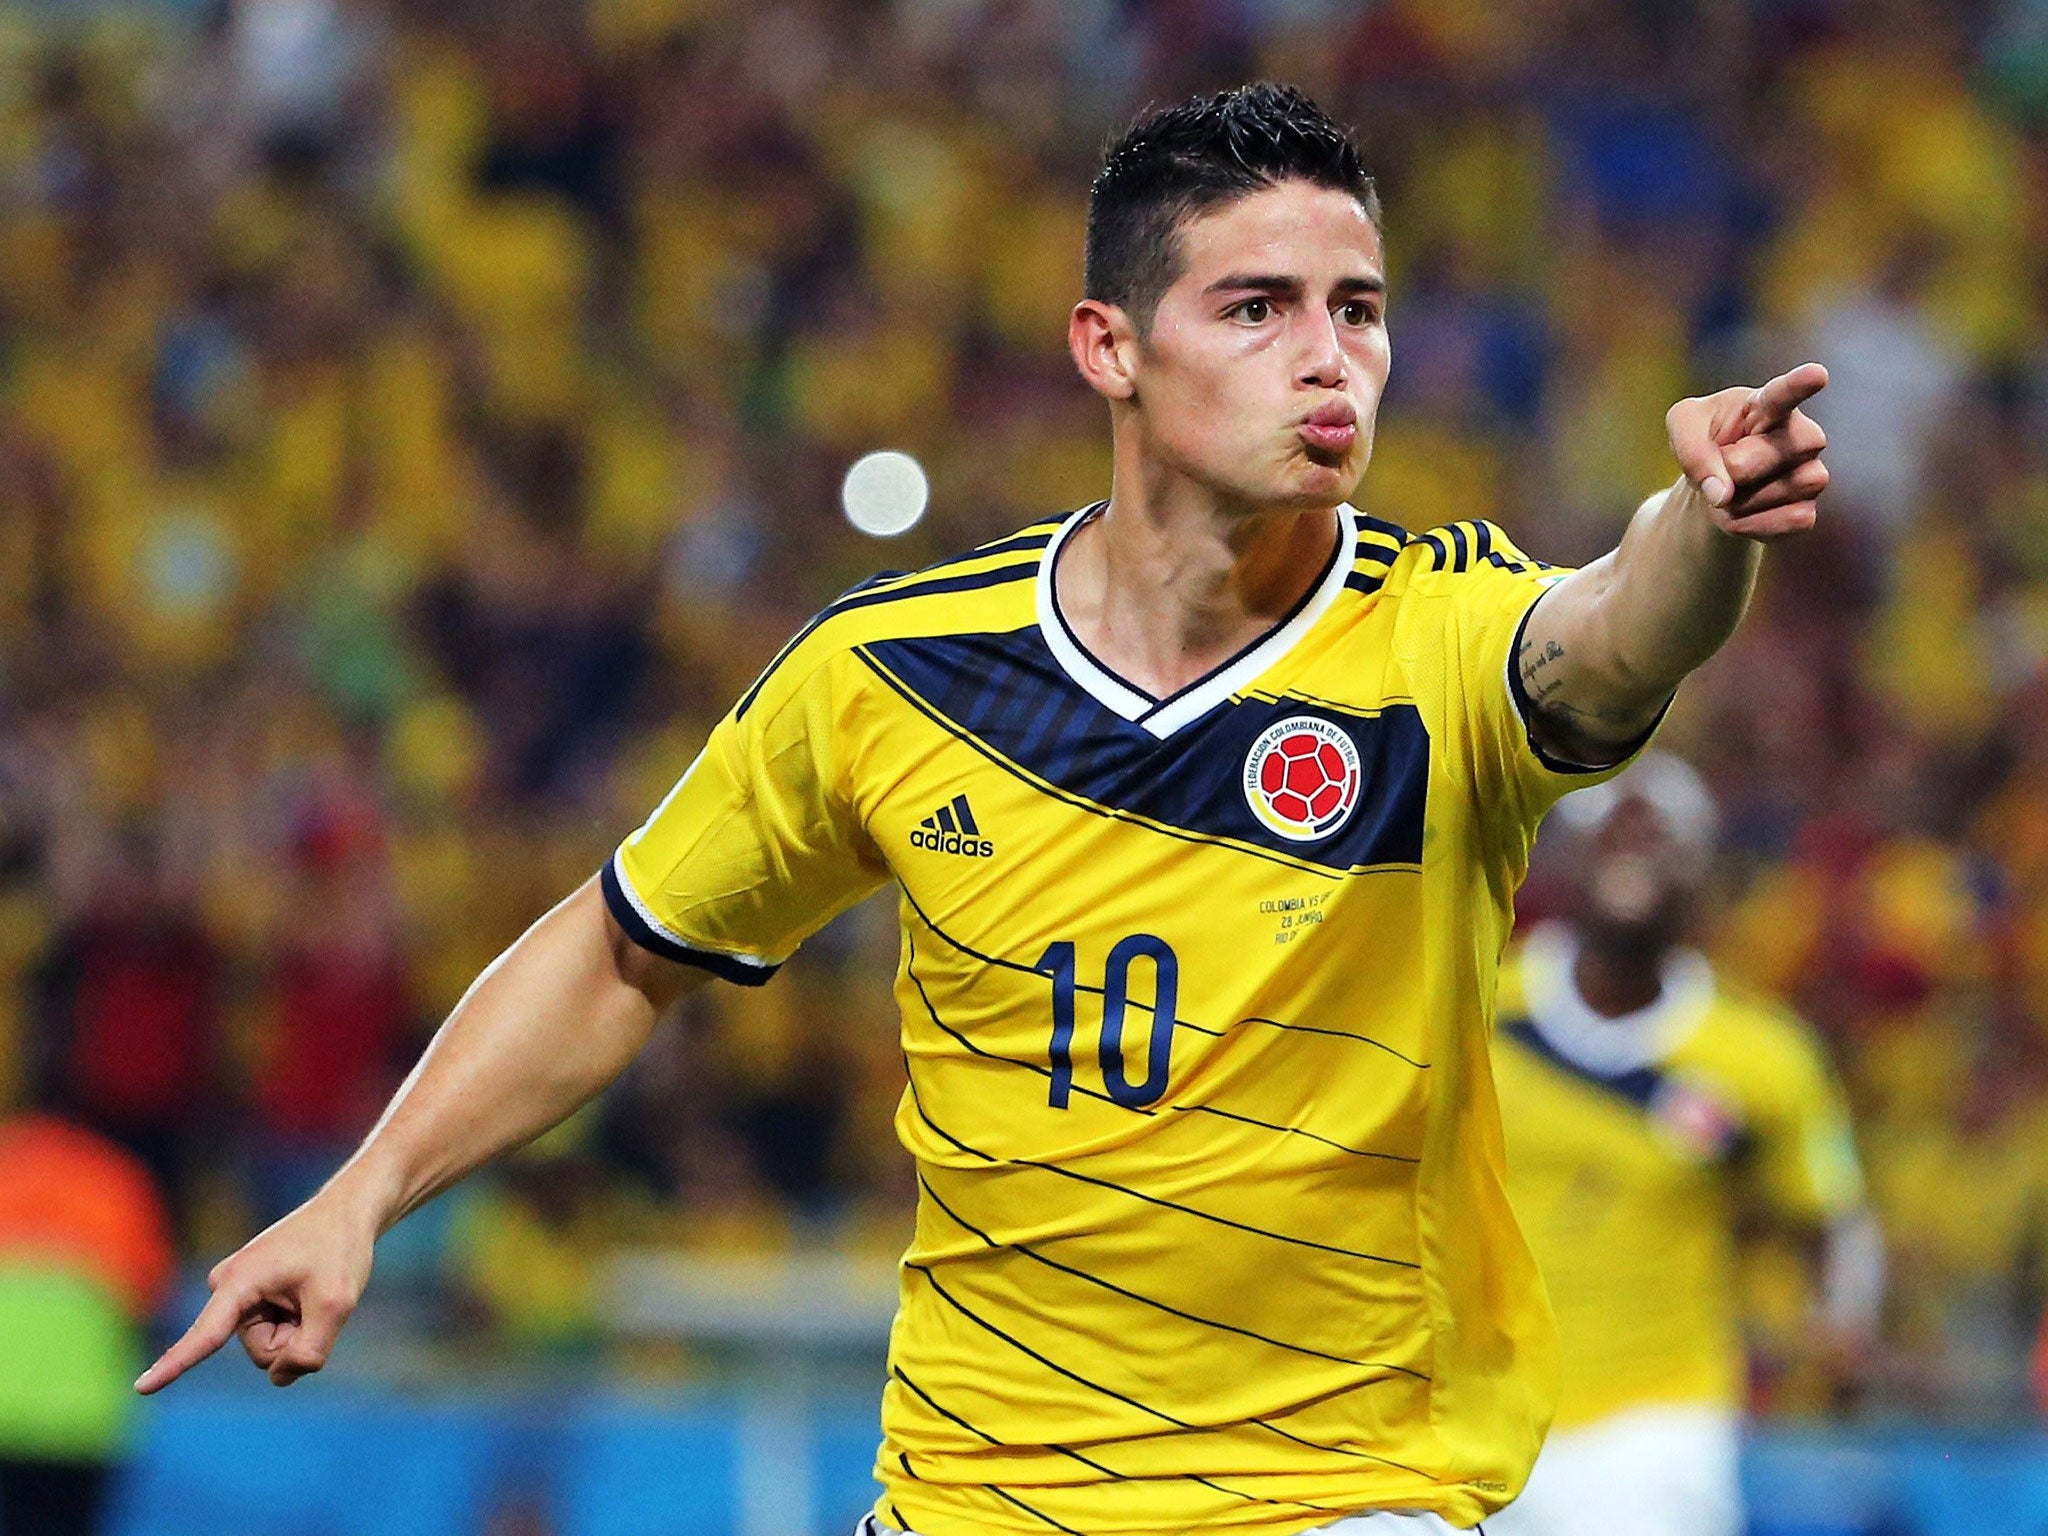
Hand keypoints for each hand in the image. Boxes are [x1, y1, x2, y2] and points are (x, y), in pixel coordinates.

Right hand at [135, 1190, 377, 1392]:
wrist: (345, 1213)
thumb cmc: (340, 1250)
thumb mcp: (337, 1303)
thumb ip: (309, 1351)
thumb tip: (278, 1378)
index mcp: (239, 1283)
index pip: (205, 1336)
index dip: (173, 1366)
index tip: (139, 1389)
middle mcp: (226, 1289)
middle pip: (264, 1352)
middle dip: (297, 1337)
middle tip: (318, 1295)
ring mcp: (236, 1297)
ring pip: (270, 1347)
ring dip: (299, 1329)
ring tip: (312, 1290)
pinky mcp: (248, 1302)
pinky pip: (273, 1336)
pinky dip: (298, 1325)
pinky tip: (306, 1295)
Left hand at [1666, 362, 1829, 539]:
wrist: (1712, 484)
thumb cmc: (1703, 441)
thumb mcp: (1683, 428)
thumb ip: (1692, 450)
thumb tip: (1722, 494)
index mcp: (1766, 405)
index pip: (1784, 394)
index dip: (1801, 384)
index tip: (1817, 374)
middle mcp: (1800, 435)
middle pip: (1783, 451)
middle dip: (1740, 466)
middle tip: (1725, 463)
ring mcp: (1810, 473)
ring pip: (1790, 488)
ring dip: (1744, 499)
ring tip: (1731, 491)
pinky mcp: (1806, 511)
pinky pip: (1791, 521)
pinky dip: (1753, 525)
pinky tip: (1742, 514)